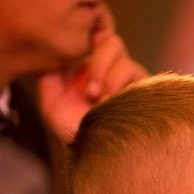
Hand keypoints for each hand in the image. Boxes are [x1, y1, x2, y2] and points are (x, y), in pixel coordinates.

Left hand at [38, 6, 147, 144]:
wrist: (98, 153)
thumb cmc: (76, 133)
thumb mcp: (52, 102)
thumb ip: (49, 76)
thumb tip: (53, 53)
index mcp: (92, 70)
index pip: (93, 39)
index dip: (87, 40)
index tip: (75, 58)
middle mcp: (113, 71)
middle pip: (110, 40)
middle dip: (97, 61)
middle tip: (88, 90)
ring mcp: (130, 78)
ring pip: (121, 51)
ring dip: (104, 72)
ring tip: (97, 99)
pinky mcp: (145, 87)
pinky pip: (132, 69)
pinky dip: (116, 82)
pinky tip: (109, 101)